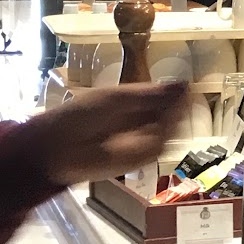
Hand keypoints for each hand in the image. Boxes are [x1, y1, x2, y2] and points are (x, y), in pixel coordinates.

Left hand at [31, 82, 189, 184]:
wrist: (56, 150)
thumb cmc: (78, 117)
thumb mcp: (115, 98)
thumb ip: (148, 94)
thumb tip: (185, 84)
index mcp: (134, 103)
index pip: (165, 96)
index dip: (176, 93)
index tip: (187, 89)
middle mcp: (142, 121)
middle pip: (172, 113)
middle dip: (175, 109)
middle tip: (175, 106)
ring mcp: (143, 140)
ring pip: (171, 130)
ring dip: (169, 124)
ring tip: (158, 119)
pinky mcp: (141, 159)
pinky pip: (160, 147)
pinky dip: (158, 139)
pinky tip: (151, 132)